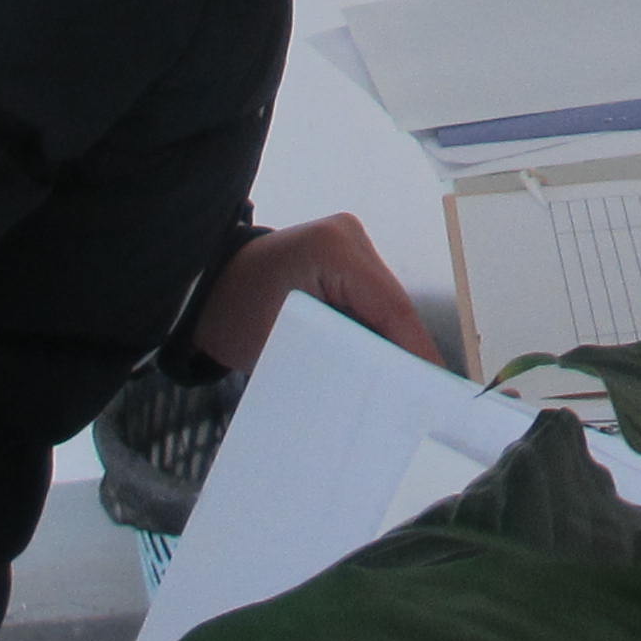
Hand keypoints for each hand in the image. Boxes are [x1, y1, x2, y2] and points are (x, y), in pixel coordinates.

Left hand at [191, 212, 441, 376]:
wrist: (204, 293)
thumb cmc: (233, 317)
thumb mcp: (285, 346)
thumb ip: (339, 363)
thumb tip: (385, 394)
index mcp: (335, 249)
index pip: (391, 305)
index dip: (416, 350)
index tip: (436, 390)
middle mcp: (351, 238)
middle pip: (394, 305)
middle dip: (408, 352)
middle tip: (428, 401)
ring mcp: (350, 247)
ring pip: (387, 306)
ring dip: (394, 345)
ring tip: (412, 391)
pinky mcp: (346, 261)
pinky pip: (372, 303)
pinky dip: (376, 334)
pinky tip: (385, 368)